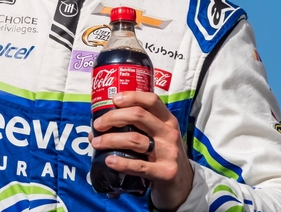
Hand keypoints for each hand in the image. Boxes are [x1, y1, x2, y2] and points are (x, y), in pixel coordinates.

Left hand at [91, 91, 193, 210]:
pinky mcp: (165, 172)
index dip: (131, 96)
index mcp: (168, 120)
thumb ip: (139, 127)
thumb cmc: (163, 155)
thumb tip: (101, 125)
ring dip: (110, 140)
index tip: (114, 100)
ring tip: (96, 143)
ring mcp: (169, 153)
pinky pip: (139, 165)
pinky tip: (109, 161)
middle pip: (138, 116)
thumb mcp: (159, 136)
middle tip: (98, 125)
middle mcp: (169, 133)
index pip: (151, 100)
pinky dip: (121, 162)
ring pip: (134, 139)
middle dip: (113, 117)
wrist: (184, 185)